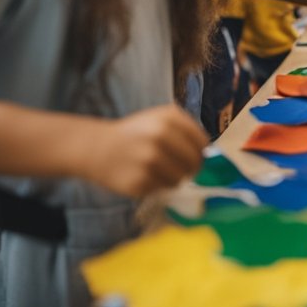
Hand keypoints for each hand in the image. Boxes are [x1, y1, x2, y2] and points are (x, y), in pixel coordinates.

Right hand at [84, 106, 206, 197]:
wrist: (97, 148)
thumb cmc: (134, 133)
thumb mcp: (160, 119)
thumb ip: (186, 130)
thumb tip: (209, 153)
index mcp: (169, 118)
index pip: (202, 143)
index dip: (200, 152)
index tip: (194, 155)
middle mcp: (160, 137)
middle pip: (195, 162)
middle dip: (191, 168)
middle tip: (181, 168)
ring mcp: (149, 160)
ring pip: (180, 178)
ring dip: (174, 178)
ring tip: (158, 170)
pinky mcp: (139, 181)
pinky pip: (162, 188)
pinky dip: (157, 185)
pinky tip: (144, 176)